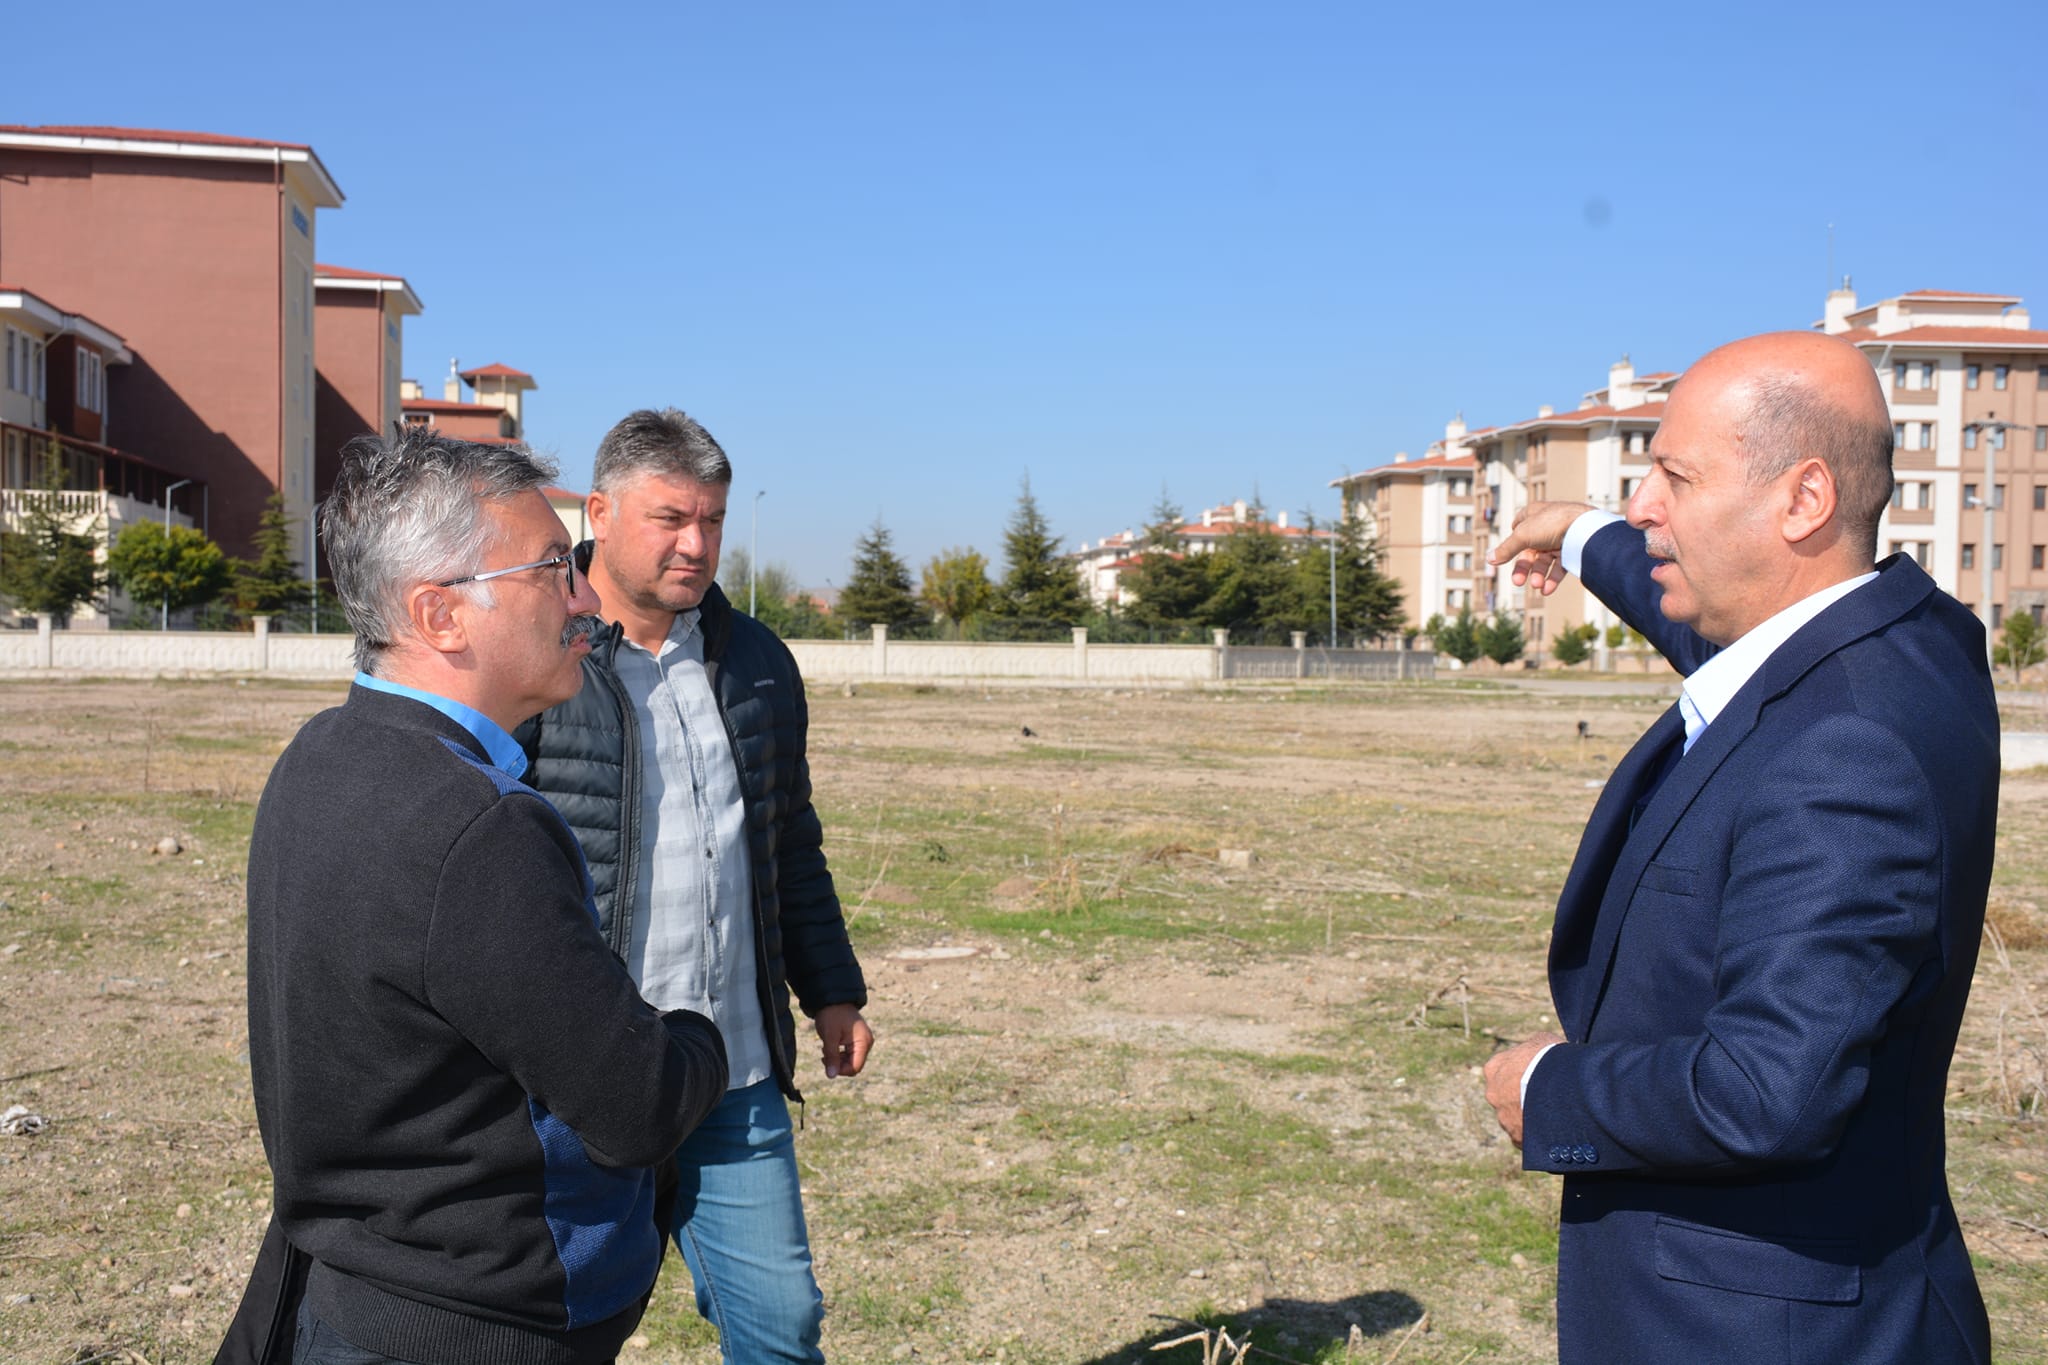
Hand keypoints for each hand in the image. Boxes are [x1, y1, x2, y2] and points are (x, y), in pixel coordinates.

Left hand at [814, 1004, 872, 1078]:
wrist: (832, 998)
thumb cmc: (832, 1014)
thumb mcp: (830, 1036)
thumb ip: (832, 1056)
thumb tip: (831, 1076)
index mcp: (863, 1042)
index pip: (855, 1068)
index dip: (841, 1070)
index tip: (826, 1062)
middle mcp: (866, 1043)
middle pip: (853, 1066)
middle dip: (838, 1065)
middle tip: (824, 1056)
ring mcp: (862, 1041)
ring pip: (850, 1061)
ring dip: (837, 1060)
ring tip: (825, 1051)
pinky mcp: (856, 1040)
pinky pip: (849, 1054)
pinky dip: (838, 1055)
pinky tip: (829, 1048)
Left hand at [1483, 1031, 1565, 1146]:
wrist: (1557, 1086)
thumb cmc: (1550, 1058)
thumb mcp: (1542, 1041)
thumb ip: (1533, 1046)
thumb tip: (1538, 1049)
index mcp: (1494, 1068)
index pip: (1504, 1069)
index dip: (1521, 1071)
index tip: (1537, 1074)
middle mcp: (1493, 1094)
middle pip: (1507, 1096)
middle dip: (1522, 1097)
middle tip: (1547, 1096)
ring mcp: (1503, 1118)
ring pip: (1515, 1118)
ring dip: (1529, 1117)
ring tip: (1554, 1114)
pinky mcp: (1517, 1138)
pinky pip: (1525, 1138)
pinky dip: (1536, 1135)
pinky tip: (1553, 1130)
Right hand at [1488, 502, 1594, 595]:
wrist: (1586, 529)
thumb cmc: (1553, 524)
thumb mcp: (1522, 536)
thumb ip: (1505, 549)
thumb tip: (1489, 559)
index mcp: (1533, 515)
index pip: (1518, 528)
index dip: (1512, 542)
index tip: (1506, 555)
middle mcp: (1546, 526)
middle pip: (1529, 550)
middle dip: (1524, 568)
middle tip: (1518, 582)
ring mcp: (1560, 538)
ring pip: (1544, 561)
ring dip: (1538, 575)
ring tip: (1538, 586)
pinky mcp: (1572, 550)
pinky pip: (1559, 567)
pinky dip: (1552, 579)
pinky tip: (1547, 590)